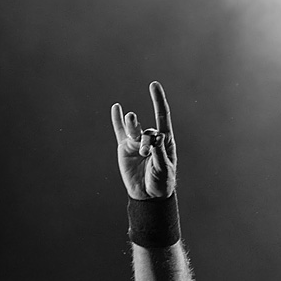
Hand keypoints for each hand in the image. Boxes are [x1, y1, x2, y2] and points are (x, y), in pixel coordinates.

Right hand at [111, 81, 176, 199]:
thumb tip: (155, 138)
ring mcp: (137, 143)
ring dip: (132, 127)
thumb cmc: (161, 183)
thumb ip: (159, 154)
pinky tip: (116, 108)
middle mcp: (151, 139)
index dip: (158, 100)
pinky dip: (117, 120)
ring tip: (133, 129)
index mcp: (164, 141)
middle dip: (145, 139)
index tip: (154, 85)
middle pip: (147, 130)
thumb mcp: (163, 170)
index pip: (162, 116)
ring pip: (133, 129)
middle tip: (146, 152)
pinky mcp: (125, 148)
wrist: (148, 195)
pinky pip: (120, 131)